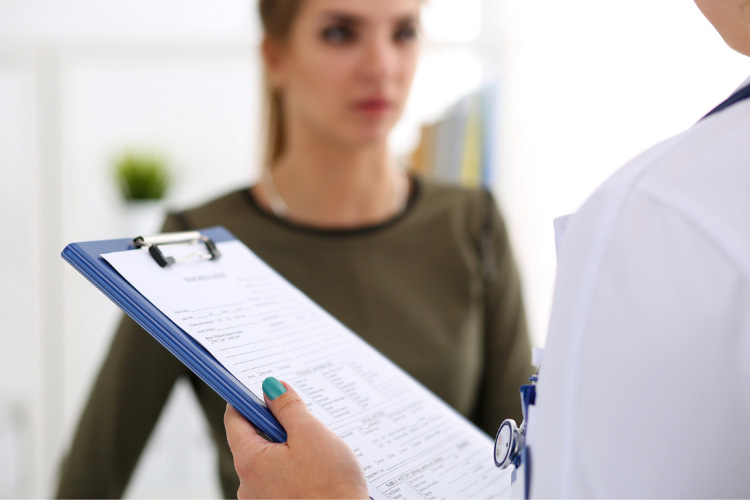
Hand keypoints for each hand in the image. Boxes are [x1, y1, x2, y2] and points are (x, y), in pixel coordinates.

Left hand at [224, 378, 368, 498]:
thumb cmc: (331, 487)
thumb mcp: (311, 435)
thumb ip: (288, 407)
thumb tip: (273, 388)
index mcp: (250, 461)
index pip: (235, 418)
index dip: (249, 397)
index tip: (264, 386)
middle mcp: (248, 484)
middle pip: (253, 439)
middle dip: (276, 422)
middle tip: (302, 415)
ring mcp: (262, 499)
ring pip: (269, 459)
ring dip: (288, 447)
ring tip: (318, 447)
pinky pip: (280, 478)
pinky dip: (294, 467)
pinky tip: (318, 467)